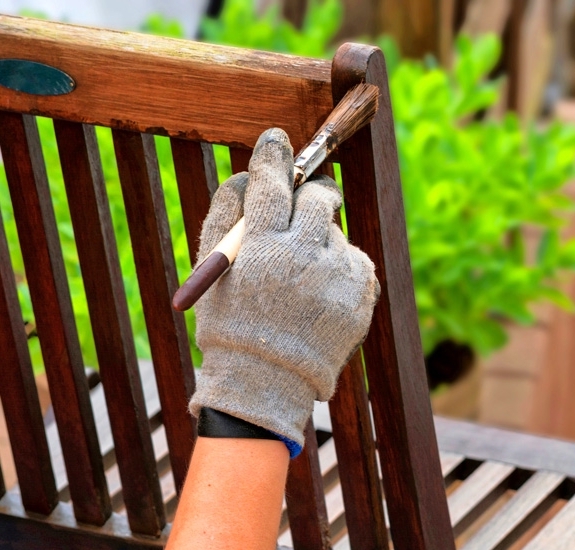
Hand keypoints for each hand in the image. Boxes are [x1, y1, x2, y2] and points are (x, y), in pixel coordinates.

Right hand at [188, 128, 379, 452]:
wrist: (267, 383)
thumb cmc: (232, 323)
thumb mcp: (212, 272)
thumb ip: (225, 216)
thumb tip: (246, 175)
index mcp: (261, 248)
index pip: (271, 183)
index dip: (273, 157)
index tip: (276, 141)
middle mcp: (303, 255)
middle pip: (319, 196)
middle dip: (310, 194)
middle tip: (302, 206)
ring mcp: (338, 275)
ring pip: (336, 230)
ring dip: (320, 240)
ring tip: (302, 276)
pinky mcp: (362, 292)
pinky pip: (355, 259)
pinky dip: (339, 267)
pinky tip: (320, 294)